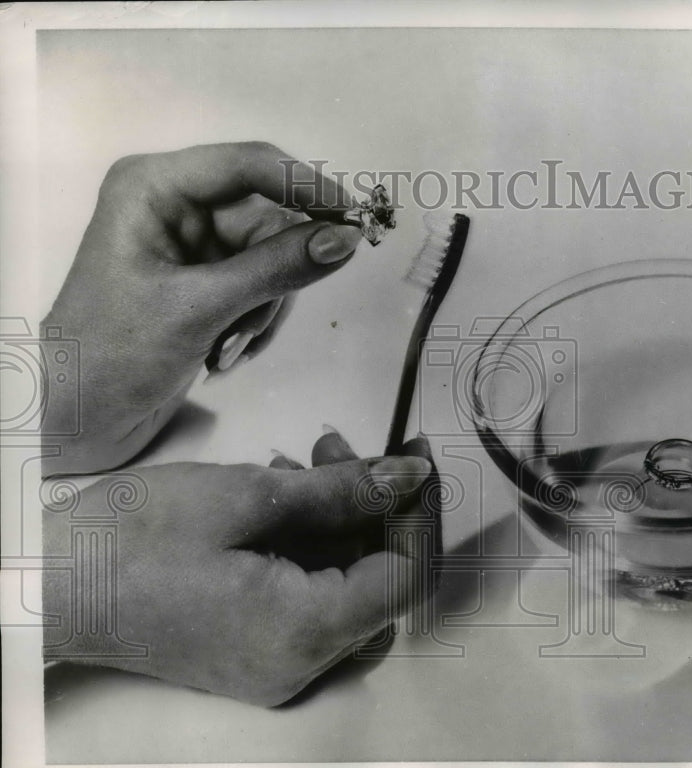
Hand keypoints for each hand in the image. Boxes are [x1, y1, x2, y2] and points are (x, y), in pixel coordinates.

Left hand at [41, 142, 360, 474]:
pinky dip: (257, 322)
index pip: (249, 165)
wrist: (81, 421)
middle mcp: (176, 206)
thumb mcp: (200, 307)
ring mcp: (194, 246)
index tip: (353, 220)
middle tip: (254, 325)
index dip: (306, 188)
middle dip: (272, 280)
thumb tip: (345, 240)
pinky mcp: (208, 282)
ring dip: (263, 310)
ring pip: (273, 259)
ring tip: (229, 348)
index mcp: (154, 187)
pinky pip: (264, 288)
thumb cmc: (115, 354)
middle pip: (268, 220)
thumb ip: (276, 268)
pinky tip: (228, 353)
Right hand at [43, 435, 437, 706]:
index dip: (417, 513)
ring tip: (309, 459)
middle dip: (377, 508)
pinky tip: (287, 492)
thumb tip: (413, 476)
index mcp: (303, 634)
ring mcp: (277, 663)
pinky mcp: (255, 648)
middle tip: (349, 449)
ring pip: (346, 585)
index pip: (403, 577)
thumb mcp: (249, 497)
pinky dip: (311, 543)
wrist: (48, 584)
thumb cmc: (133, 539)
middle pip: (379, 583)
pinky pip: (309, 595)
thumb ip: (344, 489)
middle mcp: (300, 665)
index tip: (415, 455)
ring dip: (341, 518)